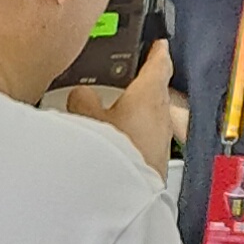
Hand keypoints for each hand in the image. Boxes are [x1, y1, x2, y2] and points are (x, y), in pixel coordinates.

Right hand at [57, 37, 182, 171]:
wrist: (128, 199)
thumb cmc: (117, 156)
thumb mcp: (87, 118)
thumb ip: (83, 99)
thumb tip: (80, 95)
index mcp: (149, 95)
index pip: (159, 63)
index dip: (158, 51)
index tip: (159, 43)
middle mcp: (162, 115)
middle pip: (156, 90)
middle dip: (144, 81)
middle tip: (133, 73)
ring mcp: (163, 139)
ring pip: (152, 115)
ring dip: (138, 110)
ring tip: (117, 109)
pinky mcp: (158, 160)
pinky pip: (147, 137)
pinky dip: (136, 132)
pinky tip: (119, 141)